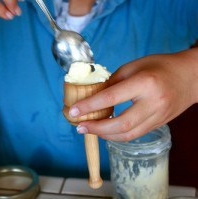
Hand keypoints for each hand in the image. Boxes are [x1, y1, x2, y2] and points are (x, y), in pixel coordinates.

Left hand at [70, 49, 197, 140]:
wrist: (191, 77)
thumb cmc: (160, 66)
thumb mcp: (133, 66)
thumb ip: (112, 82)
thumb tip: (92, 97)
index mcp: (144, 83)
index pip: (111, 98)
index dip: (89, 106)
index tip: (73, 111)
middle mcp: (153, 103)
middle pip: (120, 124)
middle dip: (96, 128)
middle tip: (80, 127)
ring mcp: (158, 116)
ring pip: (128, 134)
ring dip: (105, 135)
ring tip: (90, 130)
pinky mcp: (159, 124)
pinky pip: (135, 134)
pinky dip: (117, 135)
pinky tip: (106, 130)